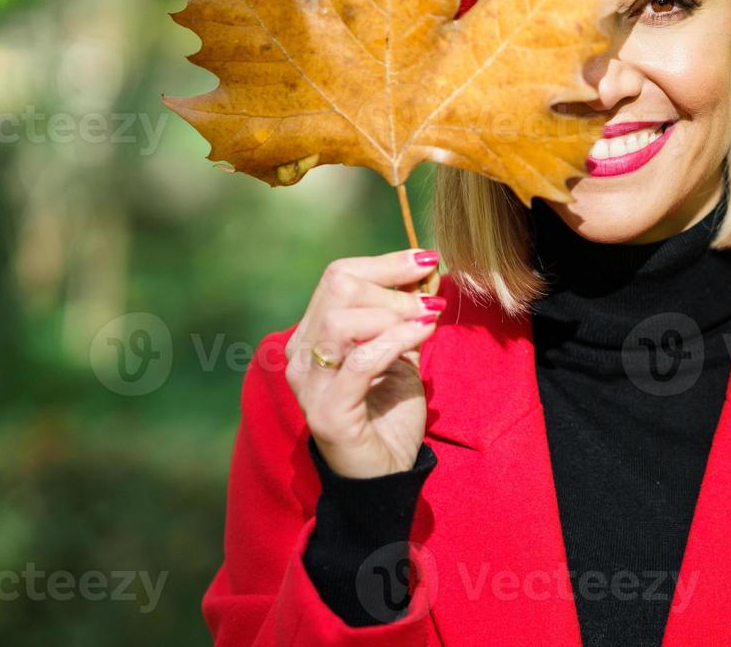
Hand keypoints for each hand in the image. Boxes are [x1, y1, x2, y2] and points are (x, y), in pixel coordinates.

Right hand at [284, 250, 443, 478]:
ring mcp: (310, 384)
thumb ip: (405, 316)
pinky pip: (360, 360)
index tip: (428, 258)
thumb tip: (426, 272)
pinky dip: (396, 339)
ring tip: (426, 318)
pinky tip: (424, 331)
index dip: (386, 263)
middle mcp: (302, 355)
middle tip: (428, 301)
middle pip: (338, 289)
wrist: (385, 472)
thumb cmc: (389, 410)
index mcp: (314, 335)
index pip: (339, 277)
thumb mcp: (400, 353)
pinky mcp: (329, 411)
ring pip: (340, 320)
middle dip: (391, 287)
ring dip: (392, 312)